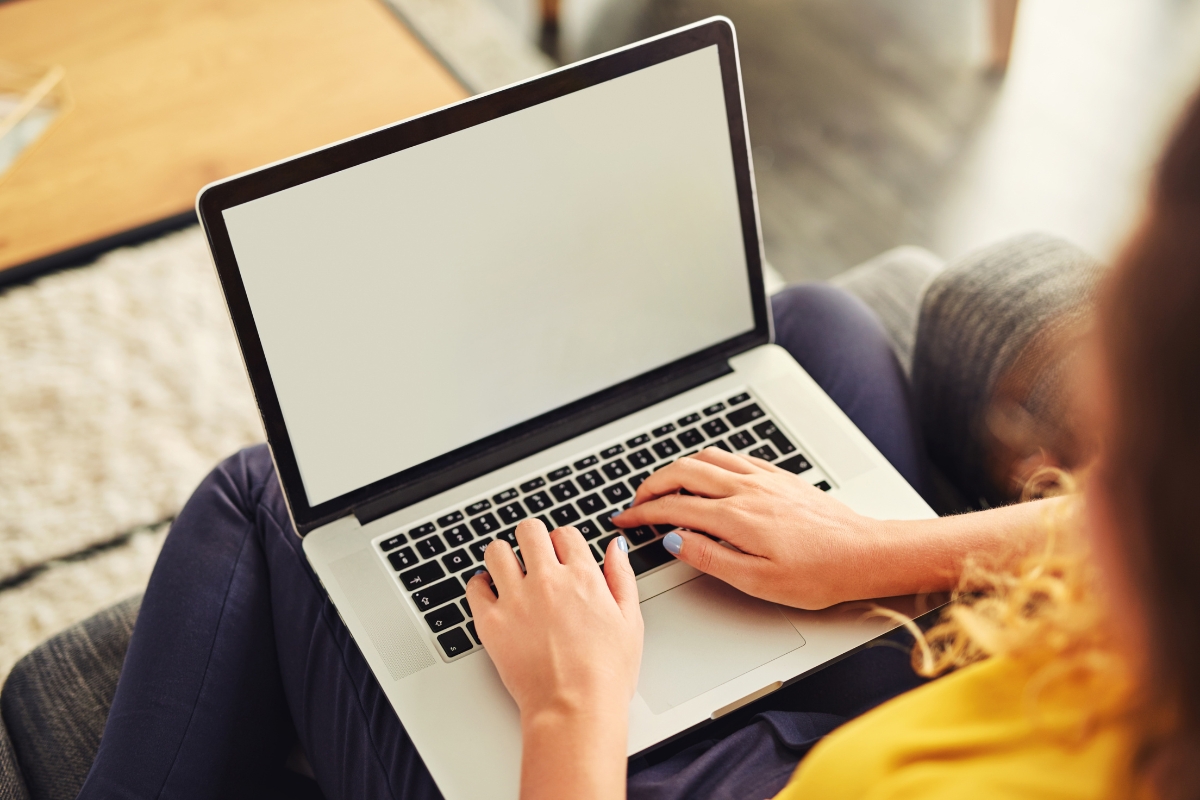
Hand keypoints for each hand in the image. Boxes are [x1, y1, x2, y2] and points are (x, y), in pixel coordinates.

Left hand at [465, 519, 642, 721]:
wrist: (575, 707)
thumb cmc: (605, 673)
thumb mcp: (630, 620)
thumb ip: (621, 577)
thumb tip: (615, 547)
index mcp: (582, 577)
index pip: (565, 534)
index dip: (563, 543)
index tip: (561, 556)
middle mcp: (546, 580)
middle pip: (528, 530)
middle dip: (532, 539)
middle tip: (533, 556)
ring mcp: (515, 599)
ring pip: (497, 551)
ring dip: (503, 557)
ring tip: (509, 571)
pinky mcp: (491, 622)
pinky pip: (474, 586)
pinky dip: (480, 585)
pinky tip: (491, 593)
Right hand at [613, 447, 881, 608]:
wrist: (865, 554)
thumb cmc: (818, 573)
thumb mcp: (757, 581)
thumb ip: (709, 558)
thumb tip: (673, 541)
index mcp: (736, 517)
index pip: (674, 507)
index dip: (642, 513)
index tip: (624, 520)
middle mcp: (746, 489)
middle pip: (683, 473)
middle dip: (651, 485)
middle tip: (636, 503)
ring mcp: (763, 478)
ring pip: (706, 458)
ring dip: (677, 468)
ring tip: (665, 486)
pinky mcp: (779, 476)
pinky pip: (733, 457)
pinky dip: (708, 462)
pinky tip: (708, 475)